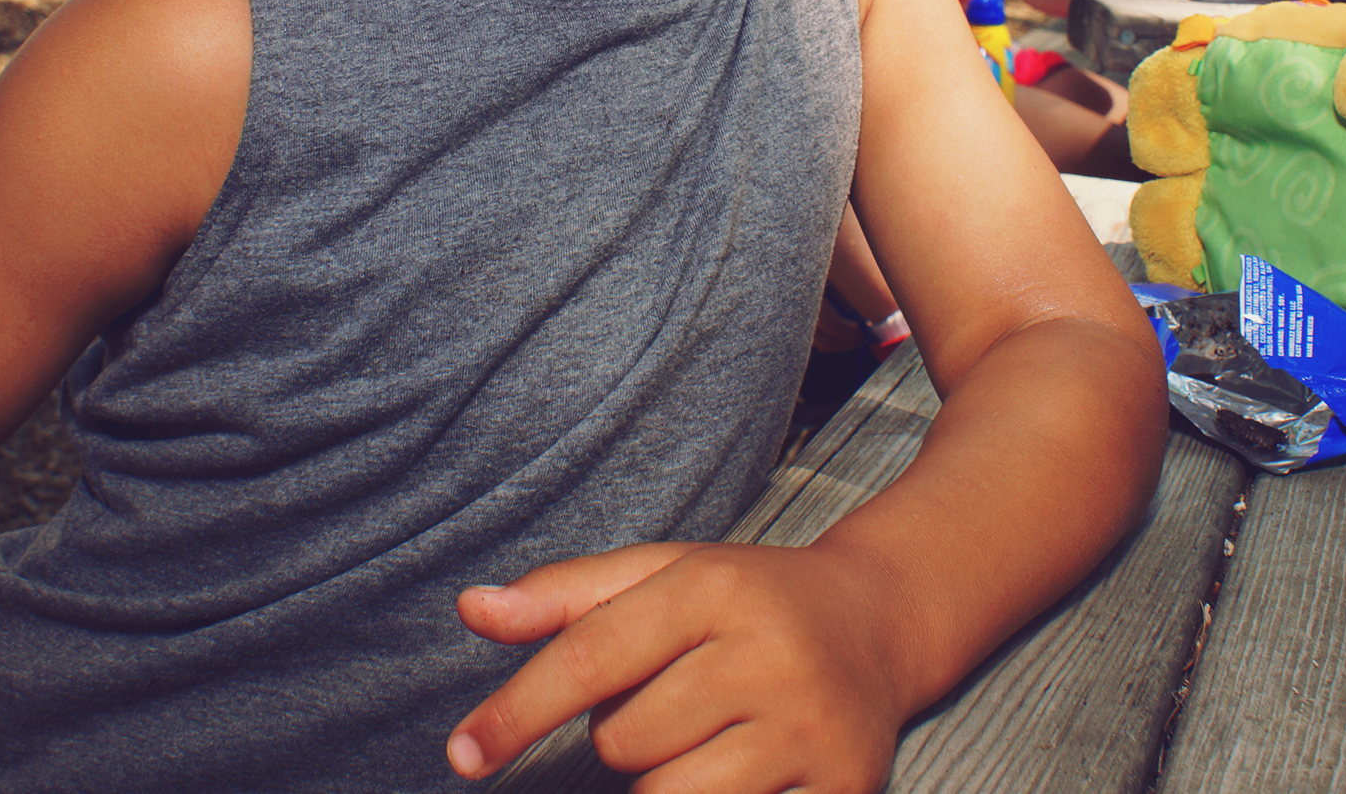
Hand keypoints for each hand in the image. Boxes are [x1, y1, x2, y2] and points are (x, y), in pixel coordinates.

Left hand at [449, 541, 909, 791]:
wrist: (882, 621)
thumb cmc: (751, 600)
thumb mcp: (665, 572)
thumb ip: (566, 593)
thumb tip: (472, 610)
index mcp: (716, 587)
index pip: (592, 656)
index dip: (516, 711)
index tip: (463, 755)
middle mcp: (768, 655)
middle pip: (625, 742)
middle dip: (625, 735)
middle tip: (677, 699)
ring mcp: (809, 728)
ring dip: (665, 783)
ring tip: (708, 736)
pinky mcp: (841, 788)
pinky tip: (738, 773)